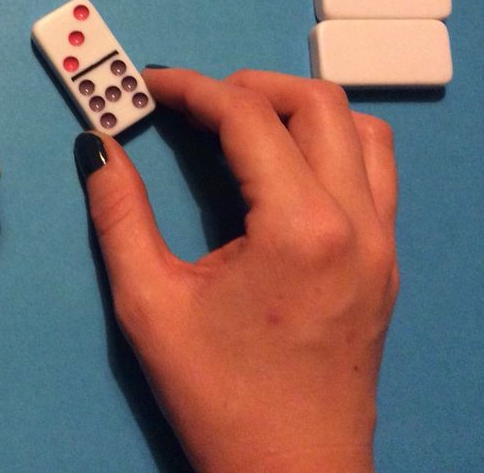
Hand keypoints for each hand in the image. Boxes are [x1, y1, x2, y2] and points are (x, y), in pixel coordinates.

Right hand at [74, 68, 397, 471]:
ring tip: (242, 125)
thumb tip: (98, 148)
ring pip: (360, 129)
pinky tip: (284, 169)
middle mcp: (356, 222)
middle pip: (316, 103)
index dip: (191, 89)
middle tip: (192, 102)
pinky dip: (330, 144)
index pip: (248, 117)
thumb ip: (119, 214)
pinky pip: (373, 170)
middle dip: (248, 85)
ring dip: (298, 109)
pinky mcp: (385, 261)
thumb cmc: (220, 398)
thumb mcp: (150, 304)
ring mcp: (381, 242)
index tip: (151, 85)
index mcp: (299, 228)